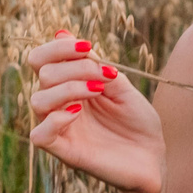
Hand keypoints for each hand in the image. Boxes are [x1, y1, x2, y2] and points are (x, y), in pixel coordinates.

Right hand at [21, 32, 164, 192]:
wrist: (154, 159)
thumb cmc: (138, 123)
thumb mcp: (120, 86)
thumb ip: (93, 64)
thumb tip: (61, 33)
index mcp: (70, 86)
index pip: (42, 60)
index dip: (58, 47)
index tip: (88, 47)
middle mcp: (61, 105)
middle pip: (42, 73)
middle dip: (75, 66)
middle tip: (106, 75)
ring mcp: (61, 128)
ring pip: (38, 100)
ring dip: (69, 87)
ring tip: (98, 91)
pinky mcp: (65, 152)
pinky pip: (39, 136)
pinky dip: (54, 120)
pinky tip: (78, 114)